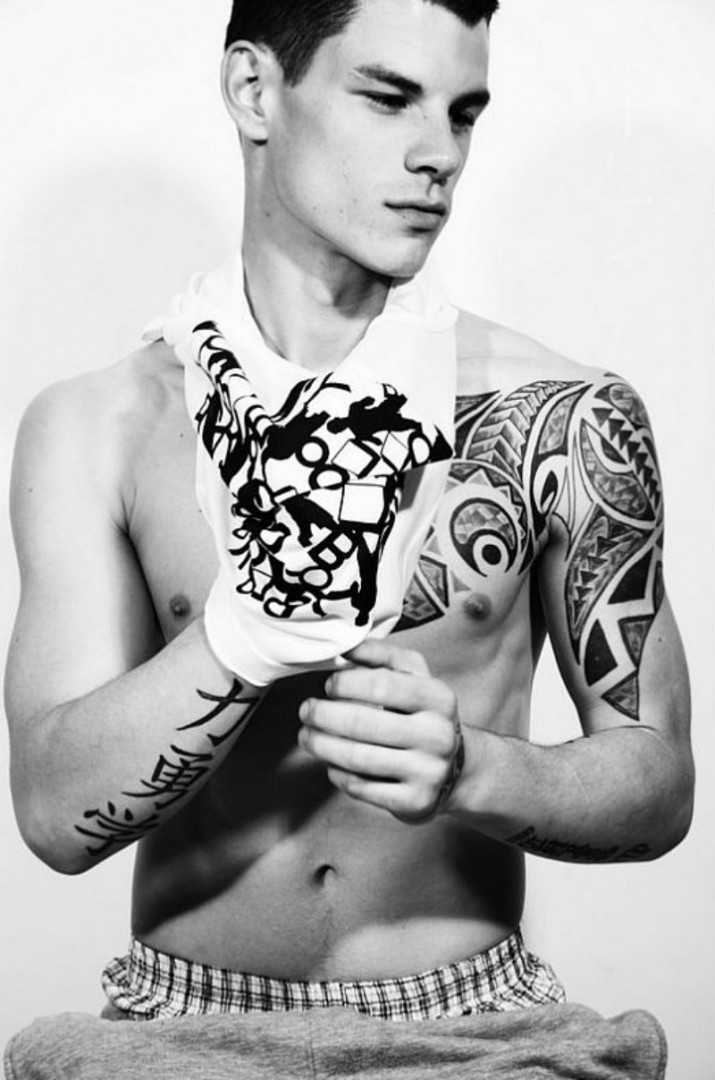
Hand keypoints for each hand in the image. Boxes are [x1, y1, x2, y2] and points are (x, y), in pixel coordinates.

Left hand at [298, 639, 464, 822]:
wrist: (458, 767)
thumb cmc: (424, 713)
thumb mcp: (415, 677)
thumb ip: (382, 655)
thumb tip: (346, 646)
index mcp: (438, 697)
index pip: (381, 684)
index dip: (345, 684)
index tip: (328, 685)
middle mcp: (437, 735)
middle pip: (363, 723)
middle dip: (322, 715)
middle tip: (305, 711)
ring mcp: (428, 771)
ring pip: (357, 758)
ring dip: (321, 745)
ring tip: (306, 736)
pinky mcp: (415, 801)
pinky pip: (362, 787)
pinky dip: (337, 774)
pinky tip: (331, 763)